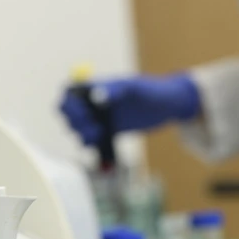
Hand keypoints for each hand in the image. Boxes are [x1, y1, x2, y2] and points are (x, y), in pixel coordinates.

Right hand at [59, 73, 201, 144]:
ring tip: (100, 135)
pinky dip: (96, 149)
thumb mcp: (133, 87)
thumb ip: (115, 89)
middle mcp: (94, 103)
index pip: (69, 93)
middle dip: (76, 122)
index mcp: (96, 86)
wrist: (169, 106)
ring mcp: (102, 118)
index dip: (68, 104)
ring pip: (81, 130)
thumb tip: (97, 96)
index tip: (81, 112)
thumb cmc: (152, 90)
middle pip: (70, 114)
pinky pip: (96, 143)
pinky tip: (103, 153)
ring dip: (84, 135)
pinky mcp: (111, 133)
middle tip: (93, 127)